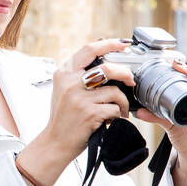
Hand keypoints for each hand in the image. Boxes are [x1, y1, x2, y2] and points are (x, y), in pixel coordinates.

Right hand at [42, 37, 137, 163]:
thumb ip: (79, 75)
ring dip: (123, 101)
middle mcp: (70, 83)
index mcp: (64, 73)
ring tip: (120, 109)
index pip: (89, 50)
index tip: (123, 44)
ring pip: (115, 91)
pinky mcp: (89, 113)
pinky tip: (112, 119)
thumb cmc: (64, 117)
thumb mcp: (65, 90)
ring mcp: (79, 98)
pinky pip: (114, 108)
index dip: (109, 44)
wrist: (56, 141)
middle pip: (107, 68)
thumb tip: (106, 59)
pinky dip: (118, 115)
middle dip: (125, 73)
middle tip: (131, 80)